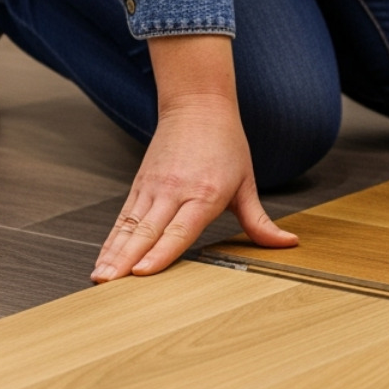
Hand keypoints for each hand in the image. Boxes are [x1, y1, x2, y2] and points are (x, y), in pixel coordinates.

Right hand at [91, 37, 295, 281]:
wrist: (198, 106)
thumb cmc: (226, 145)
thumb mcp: (247, 183)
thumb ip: (260, 221)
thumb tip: (289, 243)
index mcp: (204, 193)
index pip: (179, 229)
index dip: (160, 252)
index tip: (143, 272)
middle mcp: (174, 191)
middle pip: (148, 230)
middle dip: (127, 259)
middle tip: (110, 282)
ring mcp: (153, 188)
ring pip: (130, 225)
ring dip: (113, 252)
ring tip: (99, 277)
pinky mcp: (140, 185)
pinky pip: (124, 217)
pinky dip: (112, 239)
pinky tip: (104, 258)